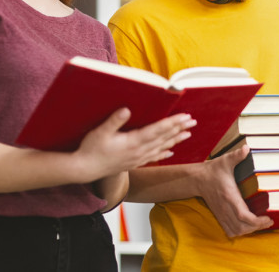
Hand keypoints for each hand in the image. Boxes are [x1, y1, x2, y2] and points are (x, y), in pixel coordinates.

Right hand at [75, 108, 195, 181]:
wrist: (85, 169)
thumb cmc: (91, 149)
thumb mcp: (100, 132)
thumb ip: (114, 121)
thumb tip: (126, 110)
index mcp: (133, 142)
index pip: (158, 130)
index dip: (172, 123)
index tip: (184, 117)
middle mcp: (139, 151)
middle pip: (164, 138)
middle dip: (179, 129)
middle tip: (193, 121)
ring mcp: (138, 158)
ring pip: (161, 147)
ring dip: (175, 140)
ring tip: (188, 134)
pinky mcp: (134, 162)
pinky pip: (153, 157)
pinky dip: (164, 153)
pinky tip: (171, 152)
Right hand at [197, 145, 272, 236]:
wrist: (197, 179)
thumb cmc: (213, 170)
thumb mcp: (225, 161)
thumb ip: (236, 156)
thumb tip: (247, 149)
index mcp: (229, 196)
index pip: (243, 215)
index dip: (257, 221)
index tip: (268, 218)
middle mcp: (225, 208)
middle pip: (241, 227)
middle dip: (257, 227)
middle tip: (268, 221)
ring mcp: (221, 213)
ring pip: (236, 231)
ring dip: (249, 231)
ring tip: (260, 224)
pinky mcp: (219, 216)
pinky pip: (229, 231)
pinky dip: (240, 232)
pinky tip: (248, 227)